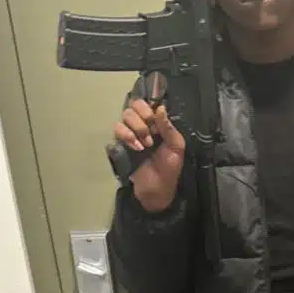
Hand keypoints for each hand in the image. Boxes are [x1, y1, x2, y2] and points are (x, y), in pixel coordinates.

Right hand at [113, 98, 186, 212]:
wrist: (157, 189)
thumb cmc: (169, 168)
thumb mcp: (176, 147)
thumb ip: (168, 127)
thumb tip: (160, 108)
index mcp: (157, 124)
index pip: (148, 103)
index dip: (149, 108)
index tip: (154, 120)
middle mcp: (143, 125)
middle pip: (134, 105)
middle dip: (142, 117)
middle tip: (151, 133)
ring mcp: (131, 133)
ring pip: (125, 115)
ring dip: (136, 128)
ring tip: (146, 145)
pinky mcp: (121, 143)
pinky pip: (117, 129)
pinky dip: (127, 135)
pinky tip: (137, 147)